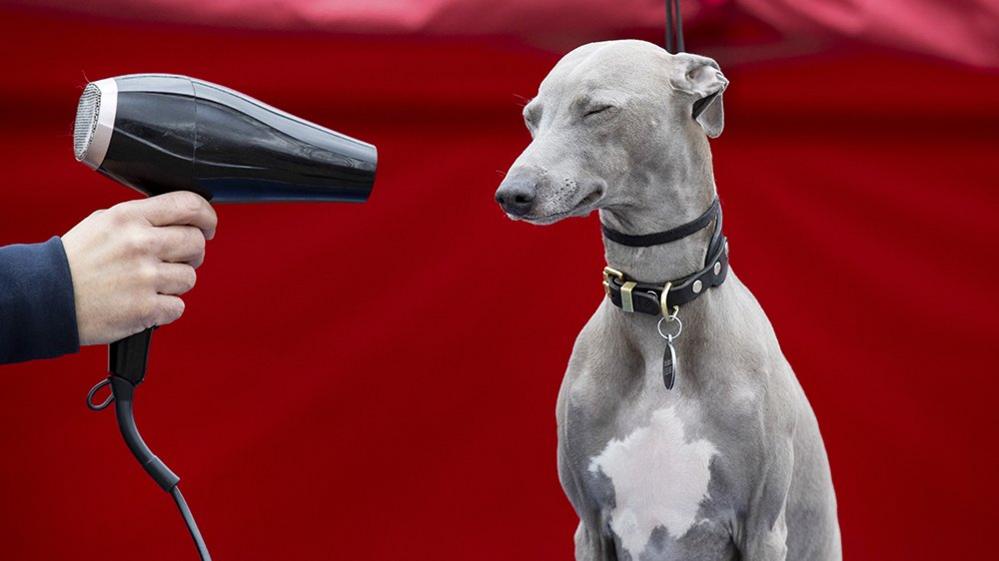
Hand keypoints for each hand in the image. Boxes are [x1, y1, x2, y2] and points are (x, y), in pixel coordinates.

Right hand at [61, 191, 217, 344]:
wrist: (46, 298)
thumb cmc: (76, 261)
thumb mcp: (104, 223)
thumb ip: (141, 219)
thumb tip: (179, 219)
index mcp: (130, 217)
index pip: (188, 205)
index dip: (206, 216)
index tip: (208, 225)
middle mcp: (140, 244)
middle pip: (196, 243)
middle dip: (192, 252)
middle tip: (177, 259)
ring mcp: (145, 277)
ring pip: (189, 277)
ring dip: (175, 283)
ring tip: (148, 284)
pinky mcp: (146, 308)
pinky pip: (178, 307)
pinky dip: (165, 309)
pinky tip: (143, 303)